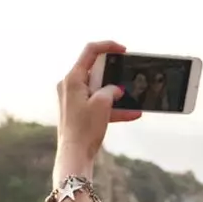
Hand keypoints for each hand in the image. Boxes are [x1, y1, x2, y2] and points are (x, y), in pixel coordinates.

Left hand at [56, 40, 142, 173]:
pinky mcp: (78, 111)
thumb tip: (115, 90)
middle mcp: (70, 86)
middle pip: (95, 70)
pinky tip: (132, 114)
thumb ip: (111, 90)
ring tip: (132, 96)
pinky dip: (112, 107)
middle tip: (127, 74)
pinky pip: (98, 104)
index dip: (108, 46)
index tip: (123, 51)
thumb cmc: (84, 128)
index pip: (90, 51)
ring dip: (116, 93)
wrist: (74, 155)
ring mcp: (73, 99)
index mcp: (73, 78)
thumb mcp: (103, 104)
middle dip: (114, 73)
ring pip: (98, 88)